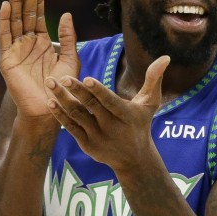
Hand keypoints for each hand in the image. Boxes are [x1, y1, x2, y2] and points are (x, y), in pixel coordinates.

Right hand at [0, 0, 80, 121]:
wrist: (51, 107)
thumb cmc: (63, 87)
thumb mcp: (70, 58)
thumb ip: (68, 37)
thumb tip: (66, 14)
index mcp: (42, 43)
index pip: (38, 16)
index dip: (39, 0)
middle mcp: (27, 44)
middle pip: (25, 14)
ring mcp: (16, 50)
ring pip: (14, 21)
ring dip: (15, 2)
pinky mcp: (7, 59)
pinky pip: (4, 36)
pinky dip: (4, 21)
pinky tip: (6, 5)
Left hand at [45, 55, 170, 167]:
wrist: (134, 158)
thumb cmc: (141, 124)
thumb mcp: (150, 103)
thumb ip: (154, 79)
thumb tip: (166, 56)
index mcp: (126, 115)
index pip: (110, 101)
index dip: (98, 91)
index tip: (87, 78)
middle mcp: (111, 127)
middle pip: (91, 106)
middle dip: (76, 91)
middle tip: (62, 77)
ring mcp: (97, 137)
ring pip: (77, 115)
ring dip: (62, 100)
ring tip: (50, 84)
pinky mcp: (87, 144)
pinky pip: (71, 127)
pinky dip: (60, 115)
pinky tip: (51, 101)